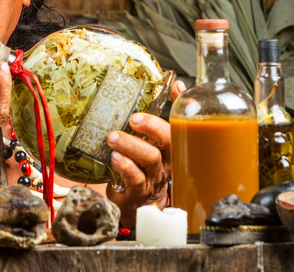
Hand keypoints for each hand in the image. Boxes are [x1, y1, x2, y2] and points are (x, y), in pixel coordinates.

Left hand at [105, 79, 186, 227]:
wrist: (139, 207)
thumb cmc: (144, 169)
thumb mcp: (153, 145)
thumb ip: (159, 118)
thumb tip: (175, 85)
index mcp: (171, 150)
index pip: (180, 127)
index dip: (178, 109)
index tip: (173, 89)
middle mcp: (165, 163)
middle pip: (167, 142)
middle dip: (152, 127)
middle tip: (134, 119)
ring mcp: (152, 178)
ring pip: (149, 159)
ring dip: (131, 145)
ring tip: (113, 137)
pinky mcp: (136, 192)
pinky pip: (135, 178)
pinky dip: (125, 166)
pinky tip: (115, 158)